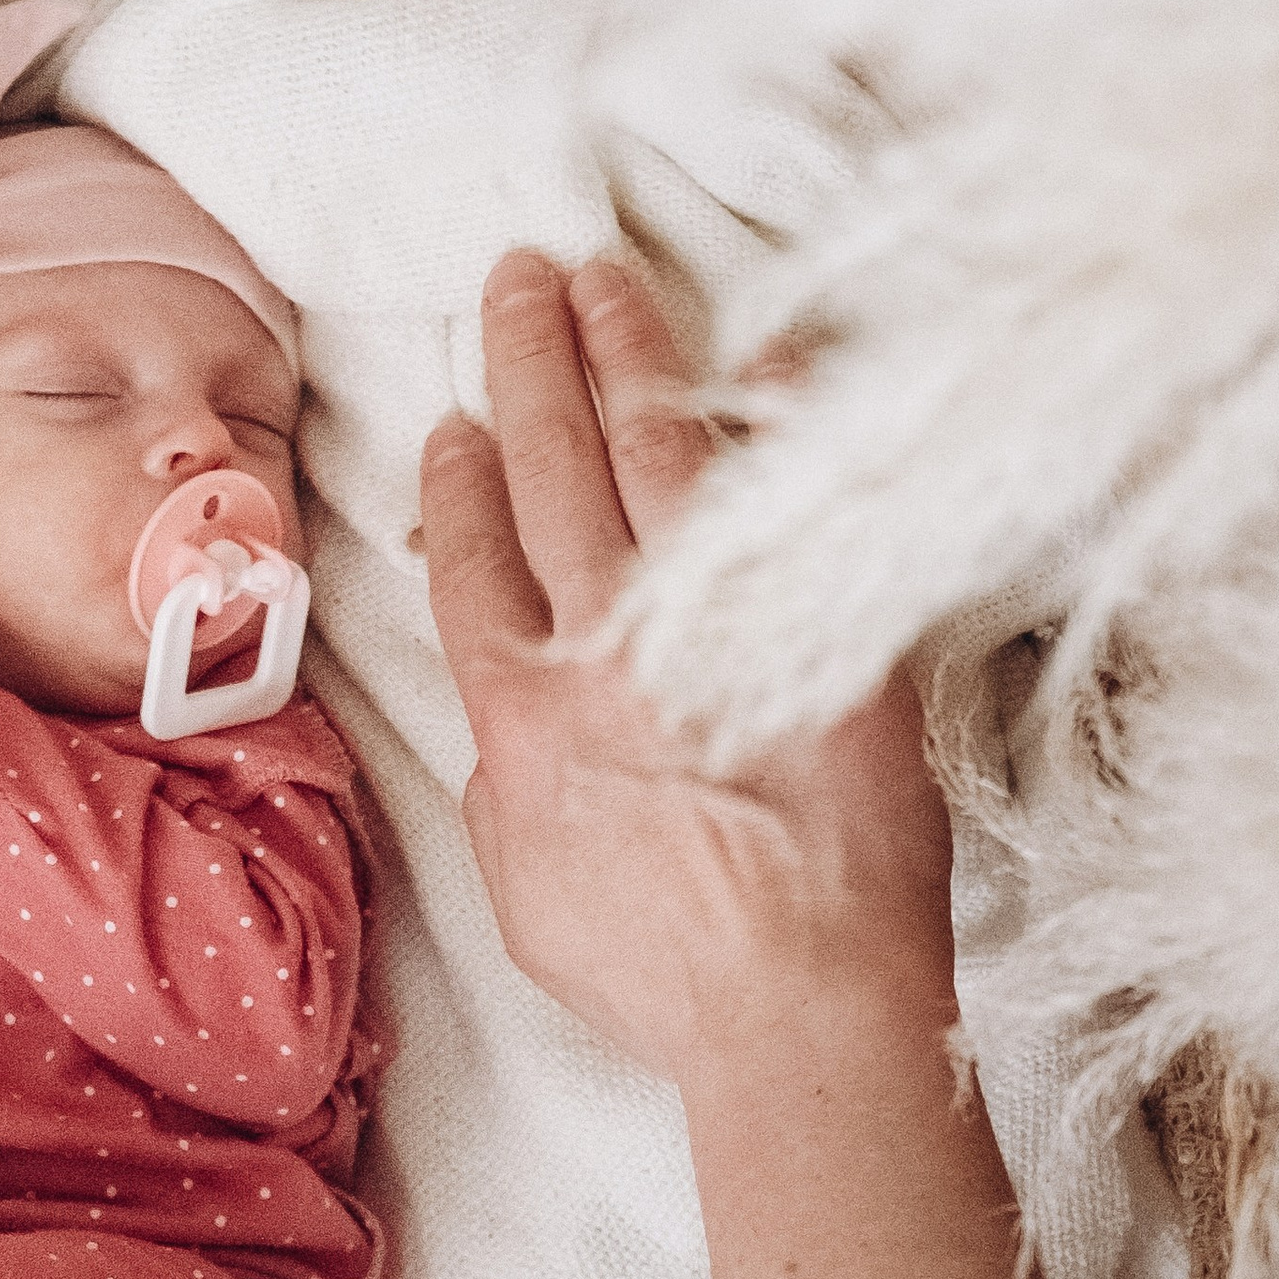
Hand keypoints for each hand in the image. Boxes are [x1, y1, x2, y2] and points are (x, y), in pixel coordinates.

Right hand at [419, 252, 954, 1088]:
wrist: (796, 1000)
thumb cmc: (665, 976)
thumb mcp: (525, 896)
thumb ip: (505, 793)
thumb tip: (510, 738)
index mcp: (521, 713)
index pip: (475, 559)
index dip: (463, 478)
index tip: (458, 419)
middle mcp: (605, 645)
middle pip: (551, 468)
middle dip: (528, 360)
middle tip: (517, 279)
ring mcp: (713, 622)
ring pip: (648, 451)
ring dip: (620, 350)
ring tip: (599, 280)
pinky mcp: (820, 627)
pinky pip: (787, 486)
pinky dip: (768, 410)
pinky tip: (756, 352)